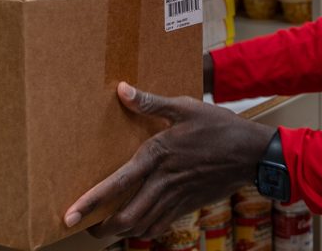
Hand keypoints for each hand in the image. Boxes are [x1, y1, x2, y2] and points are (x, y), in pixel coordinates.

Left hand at [64, 81, 274, 239]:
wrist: (252, 153)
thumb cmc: (218, 126)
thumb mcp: (185, 107)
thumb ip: (151, 102)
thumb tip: (122, 90)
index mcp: (157, 156)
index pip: (116, 184)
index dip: (90, 202)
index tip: (69, 216)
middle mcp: (163, 182)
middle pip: (125, 218)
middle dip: (101, 228)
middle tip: (86, 226)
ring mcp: (176, 197)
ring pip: (141, 227)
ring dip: (121, 232)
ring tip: (107, 228)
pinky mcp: (187, 205)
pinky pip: (160, 226)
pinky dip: (144, 230)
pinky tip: (138, 225)